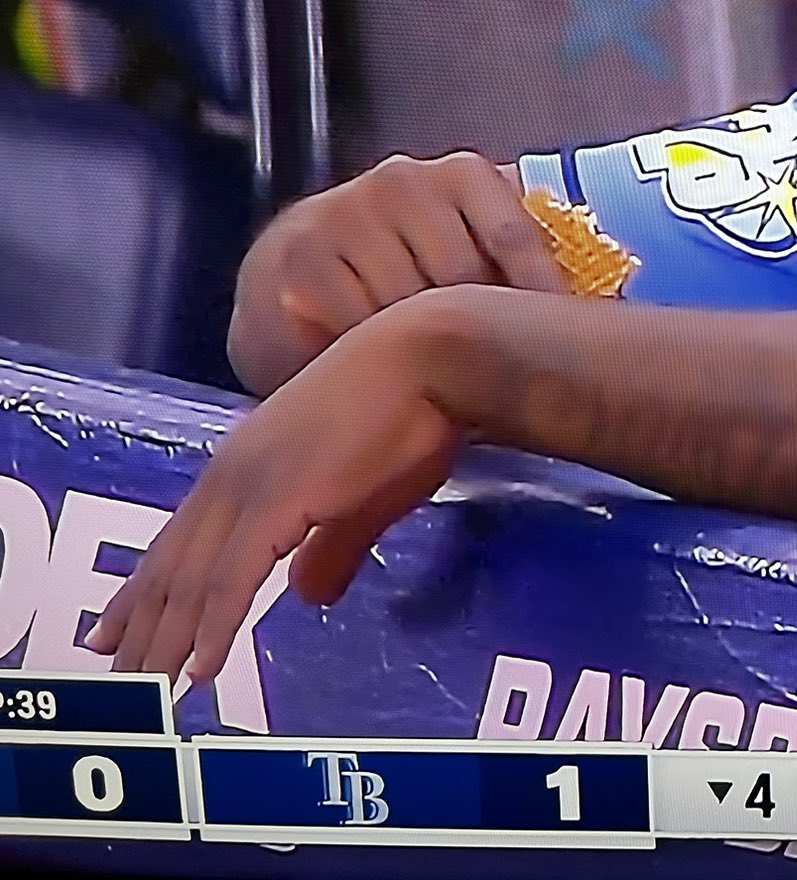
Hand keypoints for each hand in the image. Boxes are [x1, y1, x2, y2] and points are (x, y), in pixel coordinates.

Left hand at [89, 295, 467, 683]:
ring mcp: (250, 487)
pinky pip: (232, 579)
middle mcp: (232, 474)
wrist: (431, 361)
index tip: (113, 632)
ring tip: (142, 689)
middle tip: (112, 675)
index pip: (180, 539)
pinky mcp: (277, 502)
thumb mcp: (363, 495)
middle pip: (172, 564)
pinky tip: (200, 669)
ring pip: (191, 578)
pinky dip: (213, 628)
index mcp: (246, 464)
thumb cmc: (410, 414)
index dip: (145, 589)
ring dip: (165, 640)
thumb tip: (308, 596)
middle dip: (140, 625)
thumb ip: (331, 546)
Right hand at [230, 152, 567, 394]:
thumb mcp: (460, 245)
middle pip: (464, 277)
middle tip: (491, 373)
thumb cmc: (399, 270)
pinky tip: (376, 367)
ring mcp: (348, 214)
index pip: (515, 235)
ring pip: (409, 304)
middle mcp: (403, 180)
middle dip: (477, 330)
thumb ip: (513, 257)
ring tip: (434, 377)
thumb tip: (600, 299)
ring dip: (424, 349)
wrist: (285, 283)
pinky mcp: (300, 258)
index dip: (541, 293)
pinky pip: (355, 323)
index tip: (561, 341)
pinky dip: (370, 352)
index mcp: (461, 173)